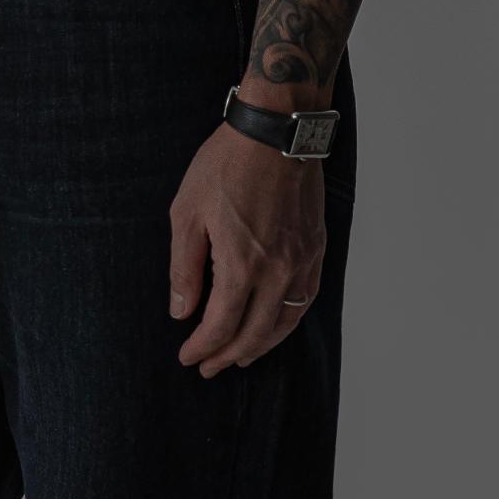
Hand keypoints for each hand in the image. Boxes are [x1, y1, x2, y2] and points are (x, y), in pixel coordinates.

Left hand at [169, 123, 326, 376]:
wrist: (276, 131)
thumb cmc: (227, 165)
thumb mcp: (188, 214)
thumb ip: (184, 269)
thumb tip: (182, 312)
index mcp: (242, 264)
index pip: (221, 326)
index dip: (202, 347)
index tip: (188, 357)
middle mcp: (278, 271)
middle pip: (255, 334)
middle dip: (229, 356)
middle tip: (209, 367)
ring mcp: (302, 261)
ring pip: (285, 322)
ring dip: (261, 345)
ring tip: (240, 356)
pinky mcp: (316, 249)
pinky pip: (306, 300)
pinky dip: (287, 321)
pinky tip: (274, 324)